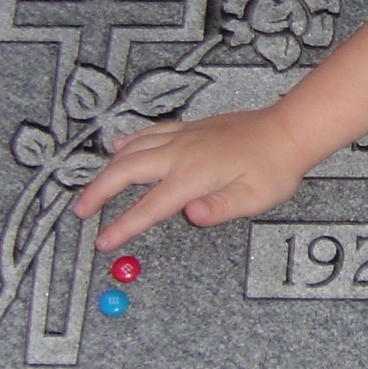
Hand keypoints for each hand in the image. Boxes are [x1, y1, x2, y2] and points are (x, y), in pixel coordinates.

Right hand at [70, 107, 317, 251]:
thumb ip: (219, 208)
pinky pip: (147, 132)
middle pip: (125, 171)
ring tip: (92, 186)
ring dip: (106, 168)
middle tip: (81, 212)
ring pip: (130, 149)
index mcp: (193, 175)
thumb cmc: (273, 166)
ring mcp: (182, 137)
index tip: (102, 240)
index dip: (122, 226)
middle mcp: (180, 152)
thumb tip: (190, 215)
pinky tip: (119, 144)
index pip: (148, 206)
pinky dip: (127, 141)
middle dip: (97, 192)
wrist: (286, 130)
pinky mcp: (188, 128)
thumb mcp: (253, 197)